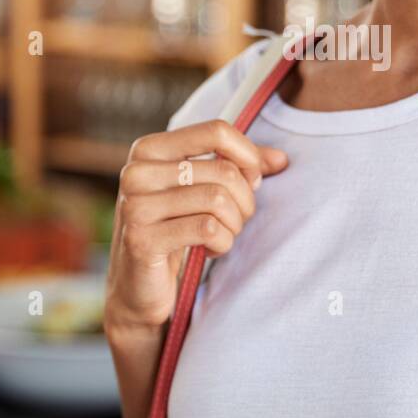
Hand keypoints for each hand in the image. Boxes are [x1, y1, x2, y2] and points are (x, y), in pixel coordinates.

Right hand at [104, 119, 288, 330]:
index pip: (216, 131)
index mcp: (149, 149)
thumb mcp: (204, 190)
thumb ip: (240, 168)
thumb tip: (281, 159)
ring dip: (234, 224)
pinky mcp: (142, 240)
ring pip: (218, 199)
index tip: (254, 180)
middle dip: (244, 200)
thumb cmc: (176, 230)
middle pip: (223, 171)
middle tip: (237, 219)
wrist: (139, 287)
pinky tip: (210, 250)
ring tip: (223, 235)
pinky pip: (208, 229)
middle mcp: (136, 172)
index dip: (248, 155)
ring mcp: (135, 206)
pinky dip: (222, 243)